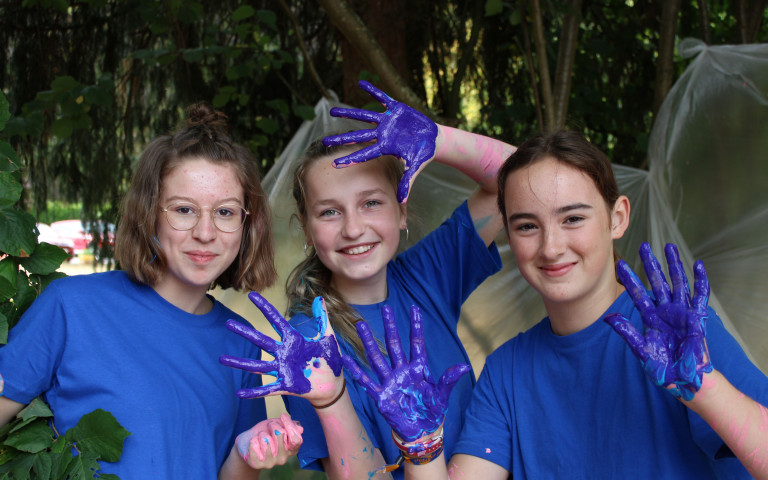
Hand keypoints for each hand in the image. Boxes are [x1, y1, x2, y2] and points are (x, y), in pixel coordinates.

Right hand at [219, 293, 343, 405]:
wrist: (334, 384)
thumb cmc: (330, 360)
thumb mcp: (328, 337)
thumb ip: (322, 318)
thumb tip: (319, 298)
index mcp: (293, 340)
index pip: (276, 320)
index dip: (265, 308)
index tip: (252, 296)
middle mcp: (284, 353)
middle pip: (261, 341)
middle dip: (245, 332)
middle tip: (228, 323)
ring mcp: (283, 370)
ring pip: (257, 365)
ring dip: (240, 363)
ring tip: (222, 359)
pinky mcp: (286, 385)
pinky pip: (267, 389)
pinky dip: (254, 392)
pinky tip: (239, 393)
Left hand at [235, 413, 302, 468]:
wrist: (247, 443)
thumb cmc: (266, 433)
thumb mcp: (278, 425)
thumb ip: (289, 426)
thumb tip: (300, 428)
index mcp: (291, 450)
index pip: (296, 439)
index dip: (290, 426)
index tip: (283, 416)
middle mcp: (283, 458)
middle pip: (281, 434)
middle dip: (273, 425)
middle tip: (269, 427)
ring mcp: (271, 463)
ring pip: (266, 439)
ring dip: (261, 434)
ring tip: (261, 437)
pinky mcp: (257, 464)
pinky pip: (254, 444)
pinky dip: (253, 440)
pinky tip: (254, 443)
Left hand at [323, 80, 437, 202]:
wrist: (432, 139)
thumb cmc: (422, 155)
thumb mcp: (416, 168)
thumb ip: (408, 182)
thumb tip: (402, 201)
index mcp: (385, 147)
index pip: (364, 154)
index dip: (350, 159)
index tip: (335, 163)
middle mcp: (382, 134)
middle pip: (357, 136)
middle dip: (342, 138)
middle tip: (325, 141)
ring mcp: (387, 121)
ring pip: (364, 116)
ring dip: (348, 114)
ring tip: (332, 111)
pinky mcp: (396, 109)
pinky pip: (382, 98)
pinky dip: (373, 91)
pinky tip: (361, 84)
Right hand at [343, 305, 470, 441]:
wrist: (422, 431)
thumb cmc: (432, 410)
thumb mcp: (442, 394)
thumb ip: (449, 380)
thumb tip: (464, 366)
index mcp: (418, 368)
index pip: (416, 343)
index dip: (416, 326)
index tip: (415, 308)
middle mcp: (402, 371)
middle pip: (394, 344)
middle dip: (390, 326)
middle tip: (386, 307)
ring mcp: (390, 382)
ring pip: (377, 358)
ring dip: (369, 342)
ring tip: (361, 325)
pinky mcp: (381, 396)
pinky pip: (367, 382)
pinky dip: (357, 372)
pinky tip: (347, 359)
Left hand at [605, 242, 712, 400]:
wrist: (685, 380)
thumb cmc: (663, 368)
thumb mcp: (642, 350)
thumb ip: (628, 332)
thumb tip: (609, 318)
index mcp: (650, 317)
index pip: (637, 293)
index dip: (630, 279)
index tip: (619, 264)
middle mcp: (665, 311)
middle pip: (657, 282)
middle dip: (651, 264)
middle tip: (643, 246)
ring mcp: (682, 313)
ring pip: (677, 283)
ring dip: (674, 265)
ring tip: (669, 247)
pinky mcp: (698, 318)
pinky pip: (700, 296)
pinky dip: (700, 280)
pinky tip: (697, 265)